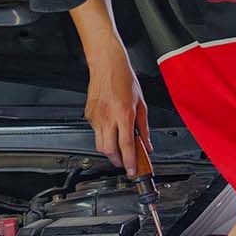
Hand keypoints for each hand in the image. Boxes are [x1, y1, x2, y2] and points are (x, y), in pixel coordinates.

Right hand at [86, 53, 151, 176]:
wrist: (106, 65)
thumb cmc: (124, 79)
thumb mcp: (141, 104)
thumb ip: (144, 127)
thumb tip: (147, 144)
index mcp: (123, 114)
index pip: (126, 145)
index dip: (130, 162)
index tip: (133, 171)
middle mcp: (108, 117)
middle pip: (109, 150)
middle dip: (117, 161)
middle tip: (126, 162)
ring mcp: (96, 117)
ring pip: (99, 145)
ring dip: (110, 151)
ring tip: (118, 149)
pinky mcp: (88, 115)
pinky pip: (95, 132)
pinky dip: (103, 136)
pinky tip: (110, 129)